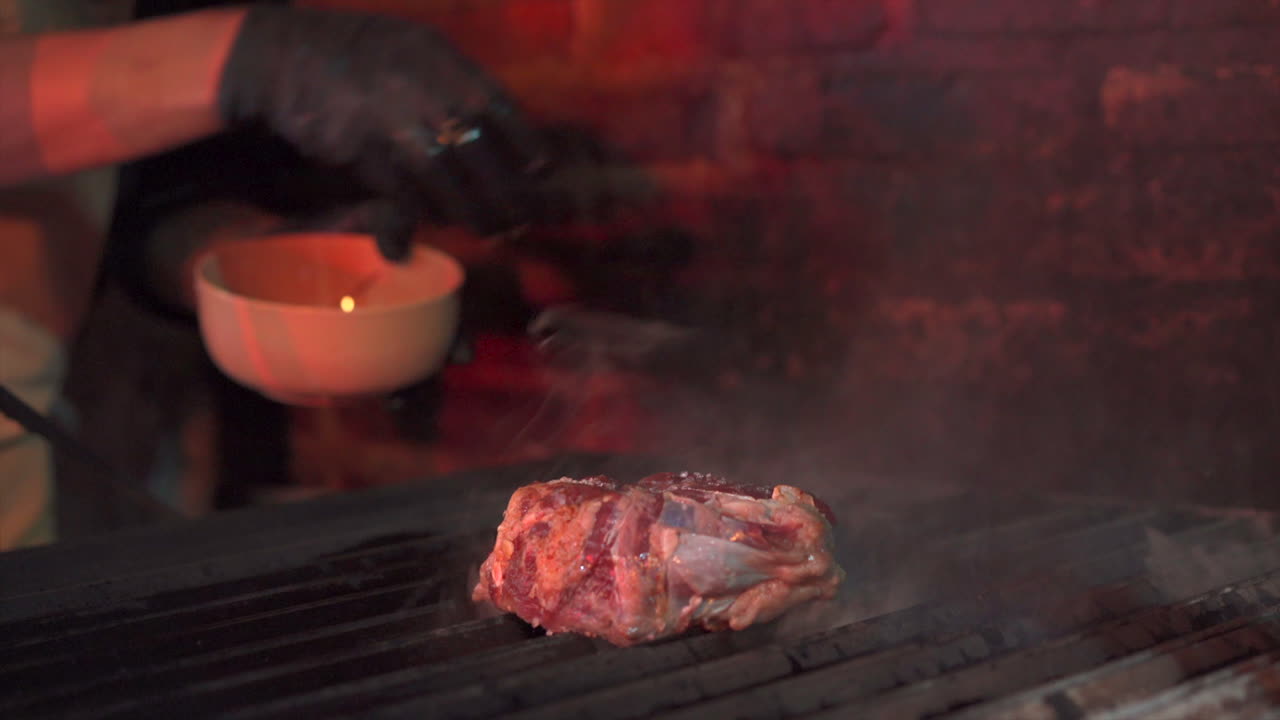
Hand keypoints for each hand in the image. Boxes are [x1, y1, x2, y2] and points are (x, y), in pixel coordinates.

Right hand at [216, 6, 548, 260]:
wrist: (288, 58)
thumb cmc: (365, 57)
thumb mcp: (416, 48)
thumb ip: (456, 81)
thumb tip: (499, 127)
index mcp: (437, 58)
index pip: (495, 104)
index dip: (523, 141)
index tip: (541, 170)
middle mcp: (417, 87)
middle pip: (476, 150)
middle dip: (504, 191)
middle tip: (521, 218)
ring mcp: (388, 121)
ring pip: (443, 179)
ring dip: (469, 211)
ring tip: (489, 229)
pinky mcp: (360, 151)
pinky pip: (402, 191)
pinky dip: (424, 212)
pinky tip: (439, 222)